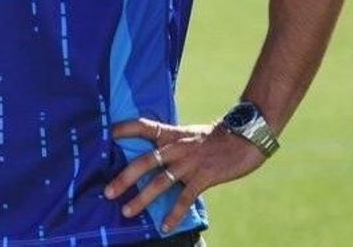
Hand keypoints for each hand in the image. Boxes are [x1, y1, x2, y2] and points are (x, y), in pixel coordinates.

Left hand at [103, 118, 267, 233]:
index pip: (143, 126)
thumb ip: (170, 144)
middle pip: (145, 161)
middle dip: (124, 177)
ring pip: (161, 182)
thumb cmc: (216, 138)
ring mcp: (190, 162)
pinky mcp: (204, 176)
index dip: (124, 129)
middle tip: (108, 192)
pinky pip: (186, 198)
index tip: (106, 134)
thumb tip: (152, 156)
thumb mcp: (189, 135)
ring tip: (127, 211)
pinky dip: (174, 213)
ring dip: (142, 198)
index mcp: (172, 134)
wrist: (246, 136)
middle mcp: (177, 147)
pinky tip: (165, 226)